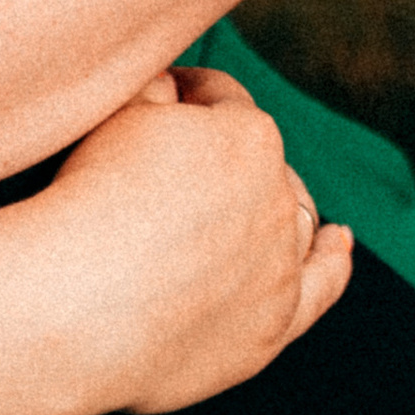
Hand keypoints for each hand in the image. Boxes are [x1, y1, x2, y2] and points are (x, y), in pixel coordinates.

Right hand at [51, 68, 349, 414]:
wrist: (76, 307)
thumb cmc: (91, 202)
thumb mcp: (120, 111)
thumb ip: (157, 85)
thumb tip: (172, 85)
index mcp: (250, 136)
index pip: (222, 101)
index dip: (188, 97)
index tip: (160, 104)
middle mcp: (277, 197)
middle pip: (258, 164)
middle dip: (225, 158)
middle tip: (178, 172)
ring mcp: (278, 267)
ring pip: (291, 221)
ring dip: (273, 207)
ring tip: (246, 207)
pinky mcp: (271, 328)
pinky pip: (320, 288)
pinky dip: (333, 262)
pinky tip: (338, 242)